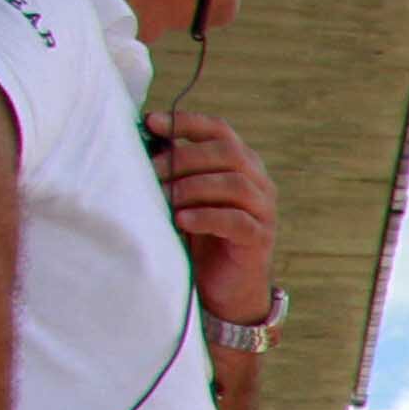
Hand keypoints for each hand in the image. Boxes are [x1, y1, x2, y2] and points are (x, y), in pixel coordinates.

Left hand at [143, 111, 277, 329]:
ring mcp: (263, 211)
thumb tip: (145, 138)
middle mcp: (259, 182)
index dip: (186, 122)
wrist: (224, 287)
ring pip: (235, 184)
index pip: (219, 130)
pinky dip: (205, 217)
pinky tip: (181, 221)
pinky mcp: (259, 239)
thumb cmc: (200, 236)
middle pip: (228, 153)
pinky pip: (236, 221)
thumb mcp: (185, 196)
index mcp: (242, 164)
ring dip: (193, 187)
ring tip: (165, 198)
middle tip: (152, 170)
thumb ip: (176, 168)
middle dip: (186, 157)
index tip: (151, 122)